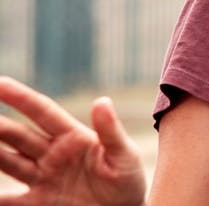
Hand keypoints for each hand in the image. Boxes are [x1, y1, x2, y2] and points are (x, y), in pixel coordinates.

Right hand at [0, 76, 146, 204]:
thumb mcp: (124, 155)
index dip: (21, 97)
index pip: (42, 112)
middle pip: (17, 135)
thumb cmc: (128, 181)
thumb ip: (110, 131)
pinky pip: (8, 200)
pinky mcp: (36, 202)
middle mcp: (52, 154)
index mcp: (73, 137)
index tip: (0, 82)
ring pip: (6, 161)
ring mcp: (42, 177)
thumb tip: (102, 101)